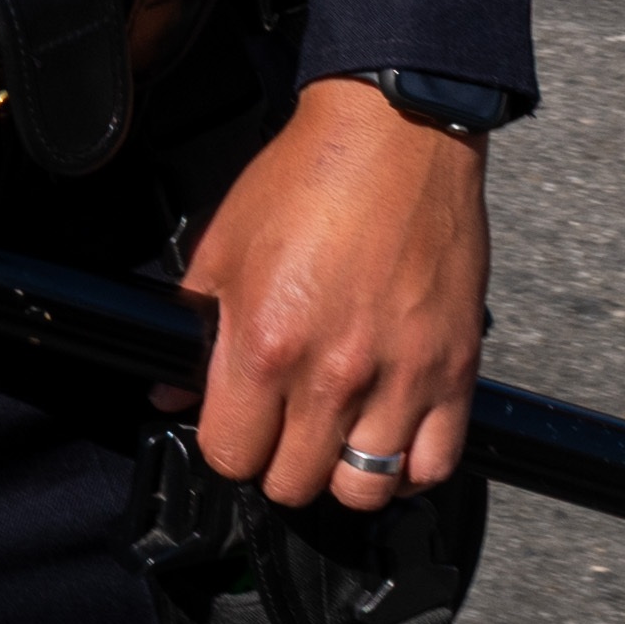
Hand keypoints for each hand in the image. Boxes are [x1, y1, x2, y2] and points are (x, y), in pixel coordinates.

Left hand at [182, 79, 490, 504]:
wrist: (395, 134)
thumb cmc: (308, 178)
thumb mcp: (224, 247)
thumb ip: (193, 328)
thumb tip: (170, 390)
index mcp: (265, 345)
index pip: (230, 454)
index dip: (227, 443)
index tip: (238, 424)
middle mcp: (333, 374)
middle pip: (294, 482)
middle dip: (280, 462)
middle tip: (286, 425)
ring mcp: (400, 377)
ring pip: (364, 489)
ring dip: (343, 473)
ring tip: (338, 437)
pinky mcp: (454, 369)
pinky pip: (435, 464)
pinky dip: (411, 468)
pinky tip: (392, 440)